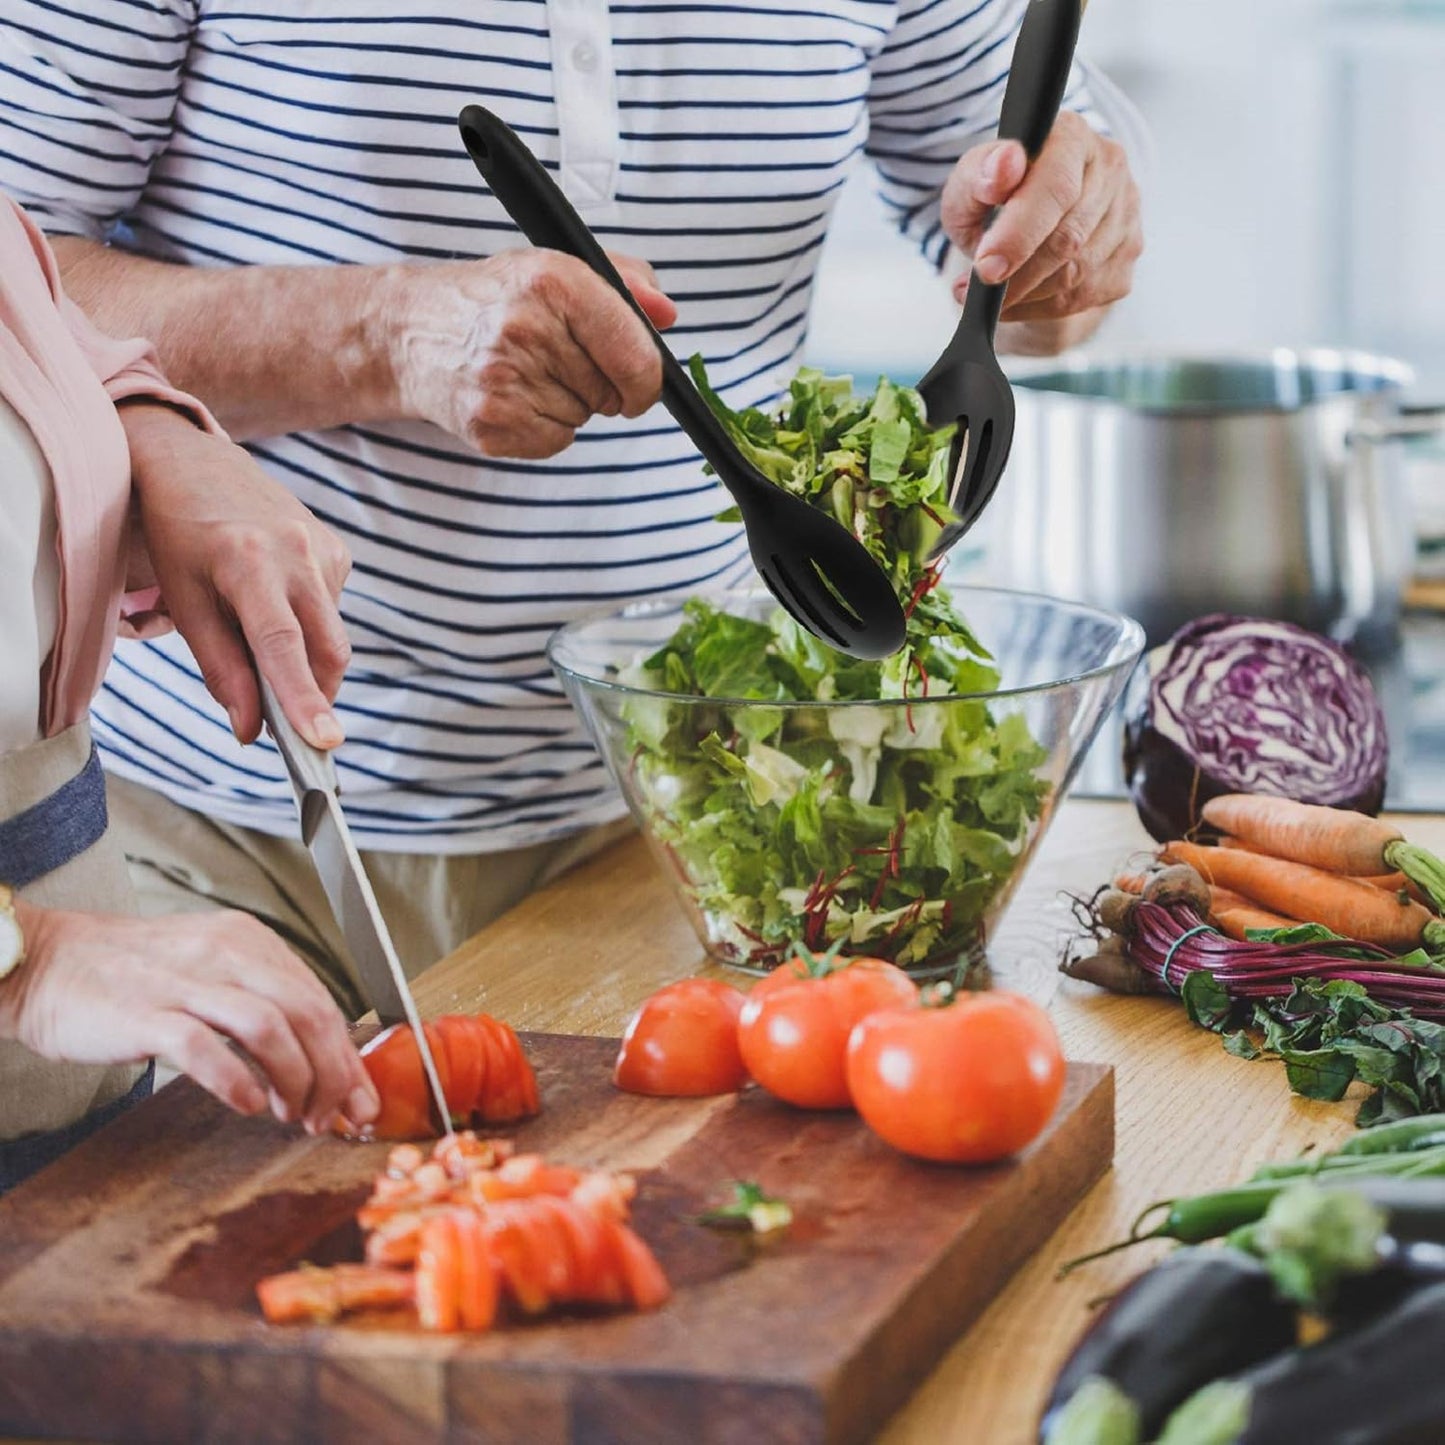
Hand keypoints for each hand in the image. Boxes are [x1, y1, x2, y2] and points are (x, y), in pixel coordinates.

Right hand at [0, 903, 379, 1133]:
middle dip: (332, 1074)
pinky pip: (203, 1047)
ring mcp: (185, 981)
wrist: (49, 961)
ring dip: (293, 1079)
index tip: (358, 1099)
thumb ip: (264, 1004)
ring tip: (291, 1114)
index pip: (321, 1000)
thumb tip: (320, 1059)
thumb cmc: (134, 975)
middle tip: (330, 1115)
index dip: (346, 1056)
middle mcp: (226, 953)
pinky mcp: (144, 1013)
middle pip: (308, 1013)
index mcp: (249, 942)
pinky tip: (248, 1104)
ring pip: (268, 1027)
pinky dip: (236, 1081)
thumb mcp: (212, 970)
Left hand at [120, 403, 352, 749]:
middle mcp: (296, 550)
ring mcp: (325, 548)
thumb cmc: (180, 538)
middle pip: (327, 650)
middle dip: (314, 696)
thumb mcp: (184, 602)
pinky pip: (332, 613)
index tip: (324, 741)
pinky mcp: (339, 551)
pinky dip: (307, 627)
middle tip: (287, 727)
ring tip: (254, 628)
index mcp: (247, 561)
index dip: (302, 698)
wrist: (196, 465)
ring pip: (331, 637)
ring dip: (303, 658)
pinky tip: (275, 599)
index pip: (281, 644)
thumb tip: (250, 730)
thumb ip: (221, 670)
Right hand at [382, 249, 675, 457]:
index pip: (635, 355)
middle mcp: (527, 328)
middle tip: (559, 361)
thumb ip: (625, 284)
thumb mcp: (557, 269)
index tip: (641, 384)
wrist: (411, 331)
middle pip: (611, 392)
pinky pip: (556, 442)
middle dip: (600, 386)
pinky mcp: (491, 423)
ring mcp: (505, 380)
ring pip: (583, 418)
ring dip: (568, 404)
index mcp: (555, 281)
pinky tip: (514, 397)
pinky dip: (544, 428)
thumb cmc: (497, 299)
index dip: (648, 380)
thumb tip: (667, 315)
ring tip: (525, 372)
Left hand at [941, 112, 1141, 350]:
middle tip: (975, 292)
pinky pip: (1084, 296)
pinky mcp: (1127, 253)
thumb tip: (1005, 166)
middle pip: (1069, 238)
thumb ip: (979, 174)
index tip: (985, 267)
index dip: (1019, 235)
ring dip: (1026, 296)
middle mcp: (1110, 168)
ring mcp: (1126, 212)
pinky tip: (1017, 301)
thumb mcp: (970, 182)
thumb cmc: (993, 197)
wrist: (1021, 218)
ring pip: (1078, 274)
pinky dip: (1041, 308)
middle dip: (1017, 276)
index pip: (1056, 188)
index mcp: (1071, 137)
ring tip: (990, 298)